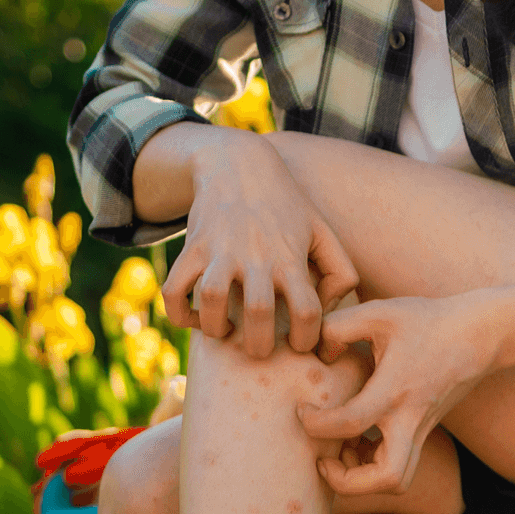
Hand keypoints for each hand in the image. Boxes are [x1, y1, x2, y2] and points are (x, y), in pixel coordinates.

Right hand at [161, 131, 358, 358]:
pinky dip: (178, 313)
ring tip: (226, 331)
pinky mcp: (193, 247)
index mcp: (291, 257)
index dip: (306, 339)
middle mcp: (257, 255)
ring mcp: (221, 251)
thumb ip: (341, 273)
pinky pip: (174, 288)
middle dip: (259, 345)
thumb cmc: (287, 207)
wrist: (238, 165)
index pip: (307, 311)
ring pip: (212, 300)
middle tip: (260, 348)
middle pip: (258, 312)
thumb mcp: (322, 232)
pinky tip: (194, 318)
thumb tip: (328, 314)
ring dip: (216, 328)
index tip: (299, 343)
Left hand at [298, 295, 493, 494]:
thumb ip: (338, 326)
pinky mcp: (423, 433)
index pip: (348, 423)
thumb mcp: (379, 312)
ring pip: (397, 481)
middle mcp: (410, 420)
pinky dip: (372, 468)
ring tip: (338, 452)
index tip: (302, 410)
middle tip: (323, 460)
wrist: (480, 334)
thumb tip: (317, 354)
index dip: (315, 424)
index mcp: (394, 390)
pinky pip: (399, 469)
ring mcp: (420, 431)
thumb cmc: (427, 320)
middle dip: (347, 481)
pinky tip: (355, 442)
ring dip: (362, 480)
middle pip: (387, 479)